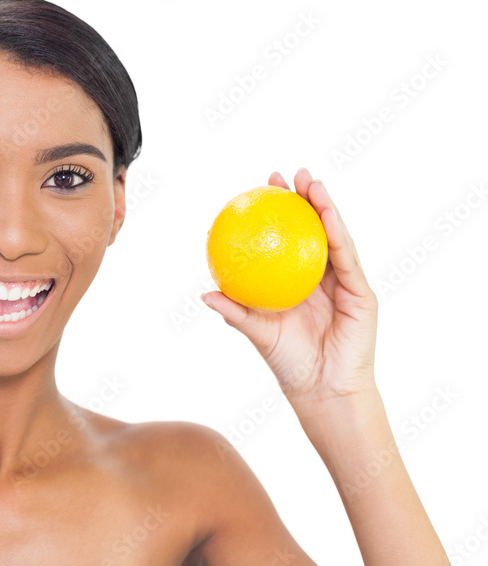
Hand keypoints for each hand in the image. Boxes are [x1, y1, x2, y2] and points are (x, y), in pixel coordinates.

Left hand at [201, 168, 378, 409]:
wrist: (322, 390)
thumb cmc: (289, 364)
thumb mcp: (257, 332)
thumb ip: (235, 311)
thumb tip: (204, 293)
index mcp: (298, 283)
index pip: (288, 240)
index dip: (277, 214)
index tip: (261, 189)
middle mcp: (323, 278)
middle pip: (313, 230)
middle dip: (304, 199)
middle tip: (287, 174)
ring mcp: (345, 284)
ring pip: (334, 237)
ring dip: (324, 207)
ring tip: (311, 182)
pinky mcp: (362, 294)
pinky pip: (347, 259)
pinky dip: (337, 235)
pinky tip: (327, 215)